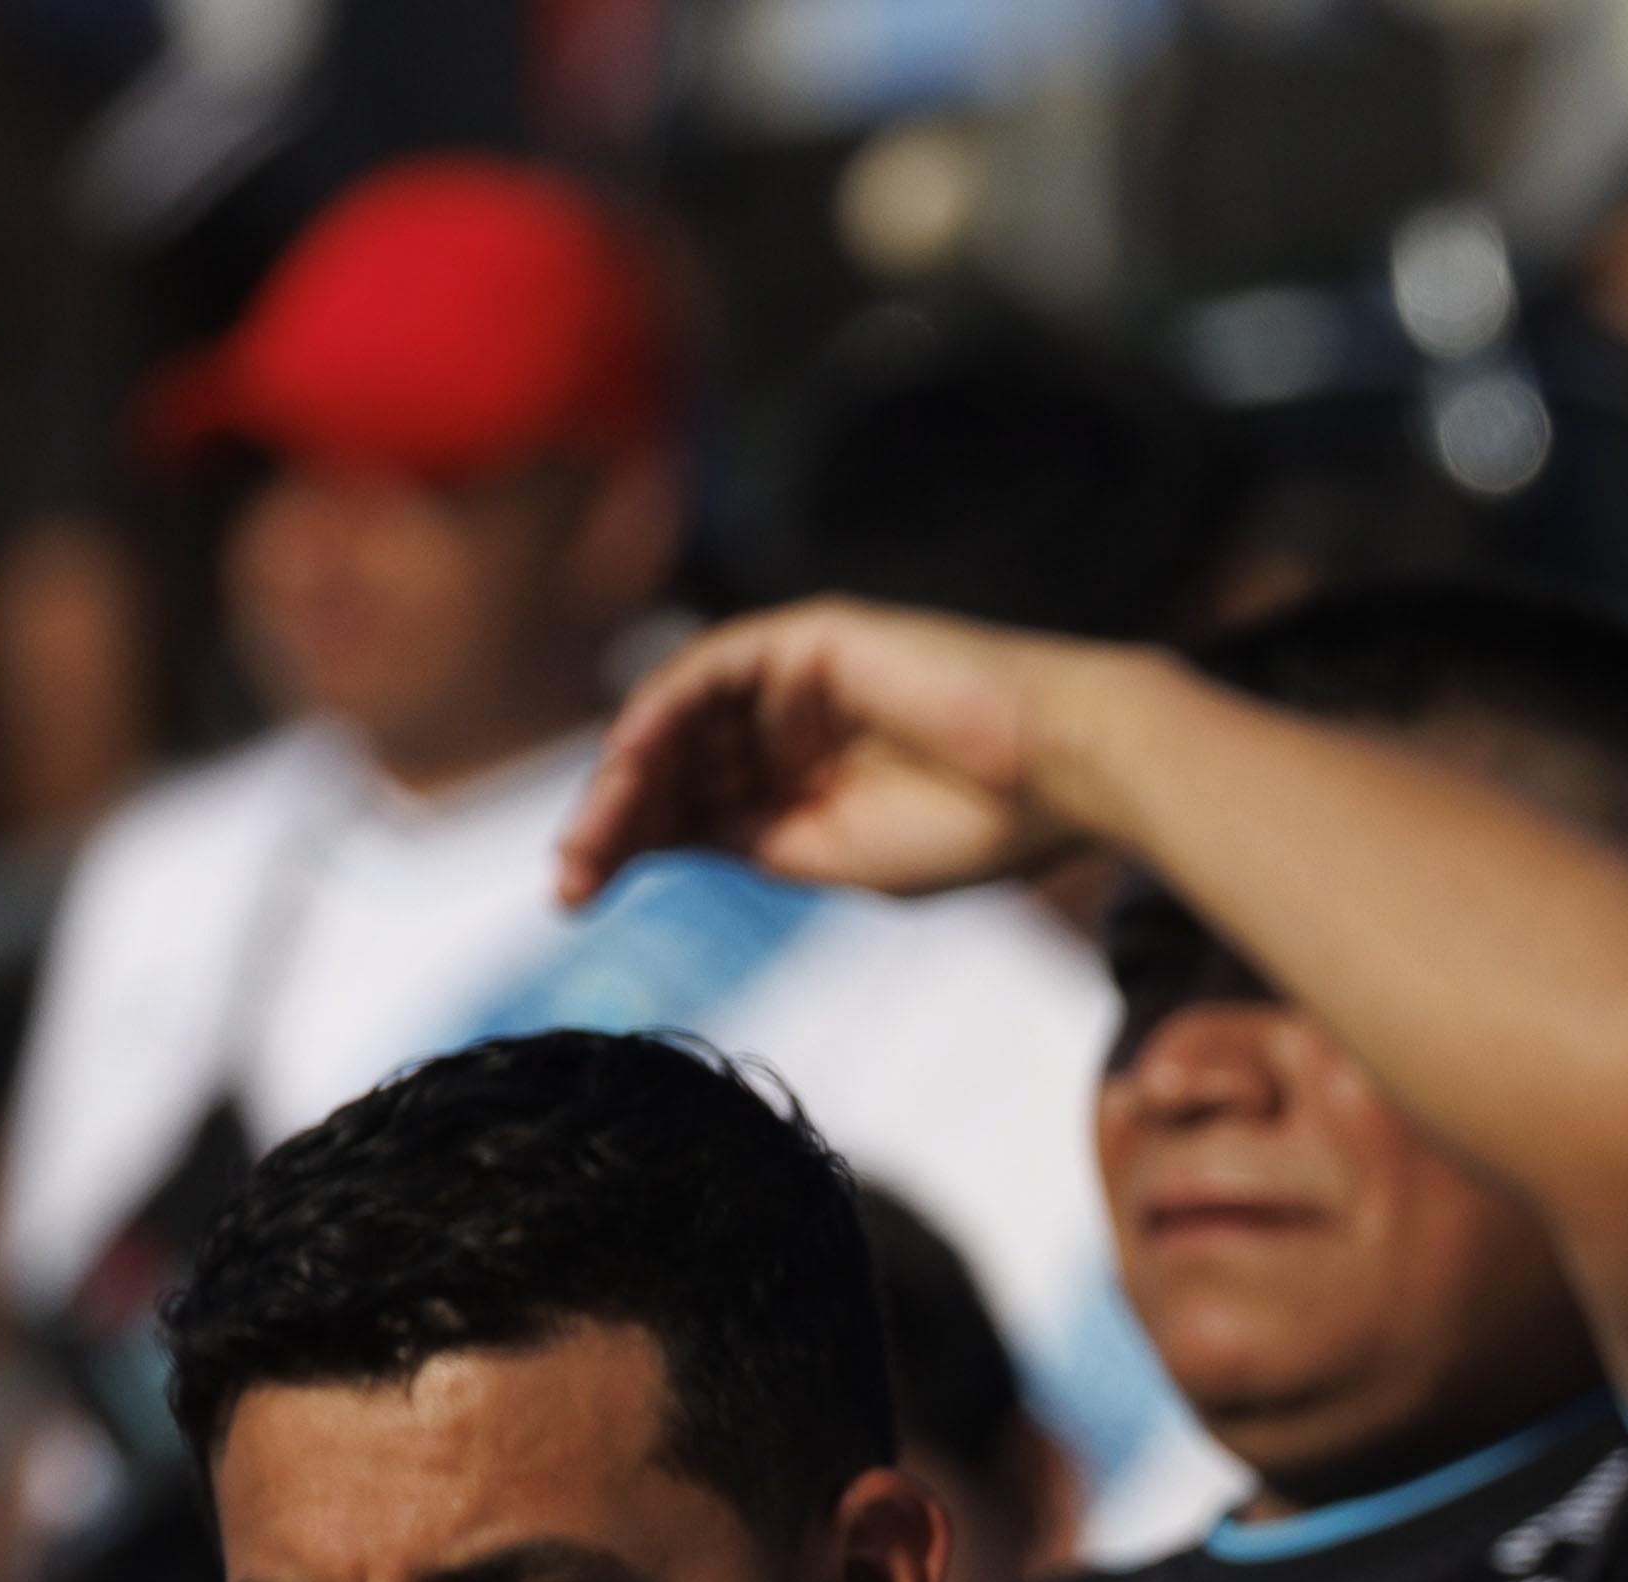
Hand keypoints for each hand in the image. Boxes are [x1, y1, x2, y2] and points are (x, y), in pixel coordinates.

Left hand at [564, 601, 1093, 909]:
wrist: (1060, 771)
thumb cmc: (979, 826)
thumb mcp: (837, 856)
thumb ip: (753, 841)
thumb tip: (660, 839)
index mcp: (803, 786)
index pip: (691, 809)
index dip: (630, 846)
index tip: (577, 897)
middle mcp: (787, 727)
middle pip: (671, 767)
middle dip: (612, 822)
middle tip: (567, 881)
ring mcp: (793, 680)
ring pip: (678, 722)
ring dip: (624, 779)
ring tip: (588, 841)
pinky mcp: (805, 638)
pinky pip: (708, 670)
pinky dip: (661, 714)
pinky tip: (626, 766)